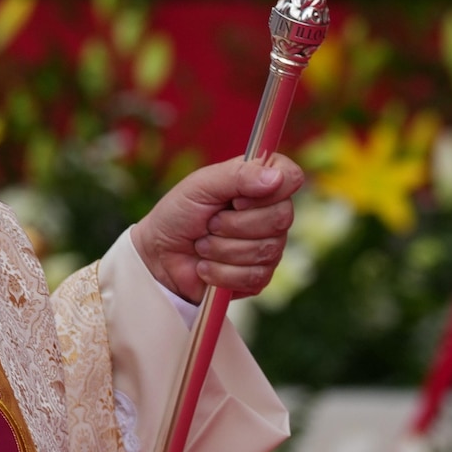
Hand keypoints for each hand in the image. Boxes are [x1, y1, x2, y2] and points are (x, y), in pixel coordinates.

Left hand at [130, 155, 303, 303]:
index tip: (236, 199)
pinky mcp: (260, 276)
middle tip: (209, 223)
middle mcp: (270, 212)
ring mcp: (269, 246)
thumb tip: (276, 177)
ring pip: (267, 250)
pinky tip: (205, 266)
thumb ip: (236, 175)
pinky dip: (221, 272)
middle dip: (234, 224)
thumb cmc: (178, 213)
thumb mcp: (200, 186)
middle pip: (282, 218)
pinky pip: (256, 276)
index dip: (268, 191)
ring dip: (223, 249)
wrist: (160, 256)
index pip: (291, 177)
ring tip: (202, 245)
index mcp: (259, 182)